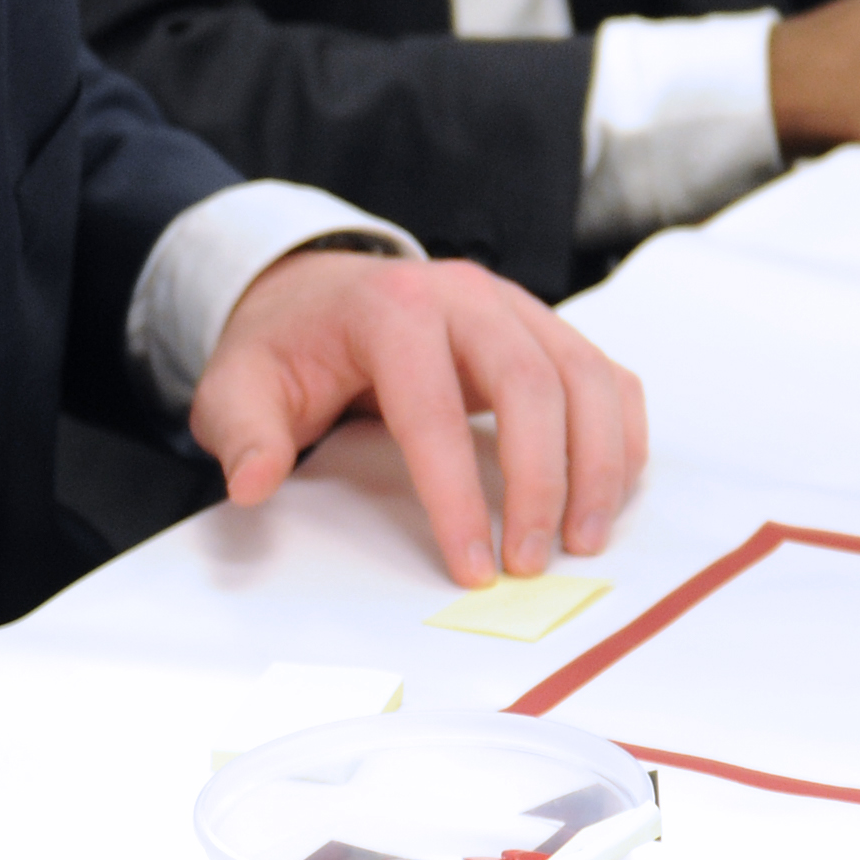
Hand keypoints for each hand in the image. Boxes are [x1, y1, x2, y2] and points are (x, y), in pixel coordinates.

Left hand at [191, 249, 644, 584]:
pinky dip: (620, 434)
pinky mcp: (545, 328)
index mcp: (392, 309)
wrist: (319, 291)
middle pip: (533, 382)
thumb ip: (244, 433)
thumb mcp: (238, 384)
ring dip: (597, 464)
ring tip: (583, 540)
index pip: (435, 409)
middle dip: (543, 481)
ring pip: (586, 376)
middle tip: (535, 563)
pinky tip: (609, 493)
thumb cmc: (288, 347)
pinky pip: (605, 375)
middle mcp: (468, 296)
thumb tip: (255, 483)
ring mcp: (517, 307)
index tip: (471, 568)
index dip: (457, 495)